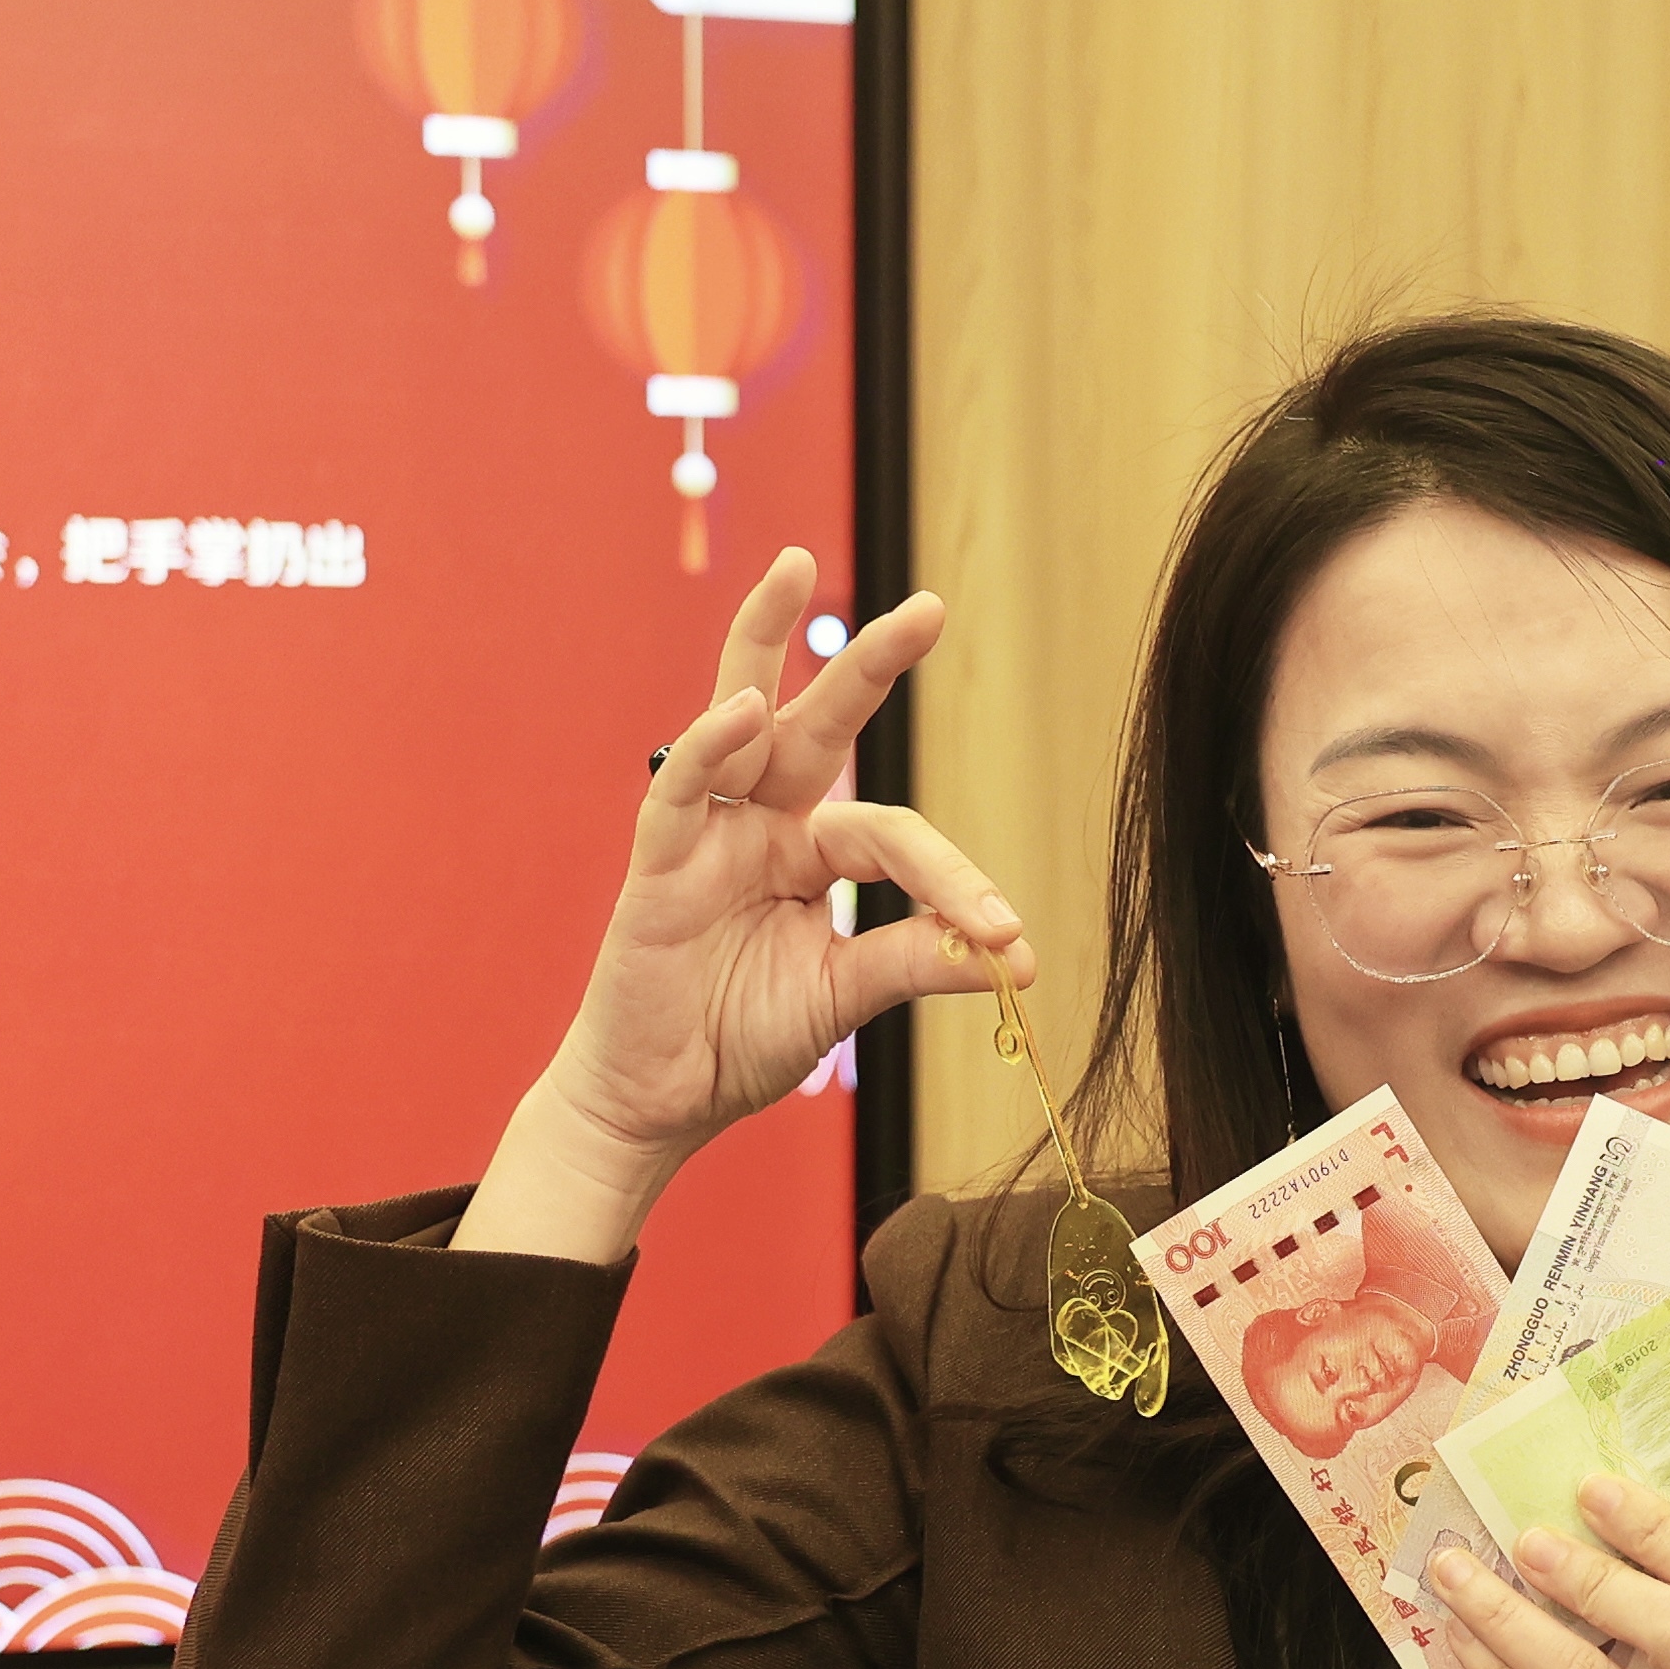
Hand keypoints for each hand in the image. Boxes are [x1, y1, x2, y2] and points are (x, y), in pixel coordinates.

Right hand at [460, 548, 1028, 1261]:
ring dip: (760, 637)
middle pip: (816, 721)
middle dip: (868, 660)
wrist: (660, 1102)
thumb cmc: (743, 1038)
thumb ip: (914, 960)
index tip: (1006, 936)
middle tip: (930, 605)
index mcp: (812, 852)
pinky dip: (708, 746)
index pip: (893, 836)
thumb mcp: (846, 996)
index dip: (953, 880)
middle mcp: (763, 825)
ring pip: (735, 717)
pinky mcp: (657, 863)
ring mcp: (708, 835)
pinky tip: (744, 709)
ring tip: (792, 566)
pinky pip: (679, 790)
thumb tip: (1011, 958)